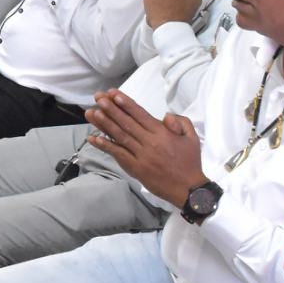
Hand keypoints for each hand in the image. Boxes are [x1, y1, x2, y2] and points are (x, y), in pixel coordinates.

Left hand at [84, 89, 205, 205]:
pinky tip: (93, 138)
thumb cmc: (190, 161)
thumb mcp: (191, 137)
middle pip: (126, 123)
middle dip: (111, 109)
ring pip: (119, 136)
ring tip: (92, 113)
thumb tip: (165, 116)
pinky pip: (118, 154)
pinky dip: (105, 146)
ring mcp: (141, 156)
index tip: (113, 94)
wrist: (188, 188)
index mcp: (162, 133)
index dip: (126, 103)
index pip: (140, 114)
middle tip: (97, 98)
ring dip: (104, 124)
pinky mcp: (135, 168)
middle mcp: (150, 142)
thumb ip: (180, 122)